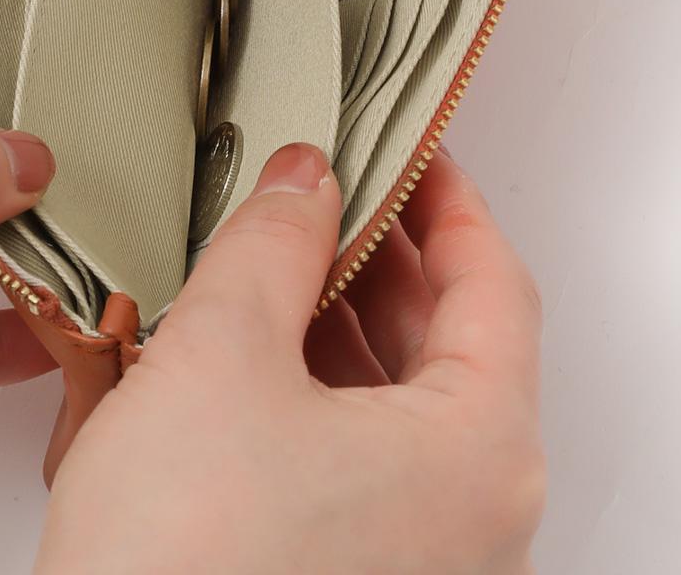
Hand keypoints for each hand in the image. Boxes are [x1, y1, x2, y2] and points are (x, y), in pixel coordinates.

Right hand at [35, 143, 544, 574]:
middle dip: (377, 257)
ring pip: (394, 406)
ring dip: (333, 324)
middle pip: (447, 345)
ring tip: (269, 261)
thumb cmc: (185, 571)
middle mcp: (469, 519)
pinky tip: (242, 356)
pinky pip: (352, 464)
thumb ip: (274, 244)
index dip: (450, 199)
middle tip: (325, 191)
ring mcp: (415, 562)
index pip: (495, 285)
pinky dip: (309, 397)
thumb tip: (305, 180)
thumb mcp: (223, 355)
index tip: (410, 147)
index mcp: (478, 453)